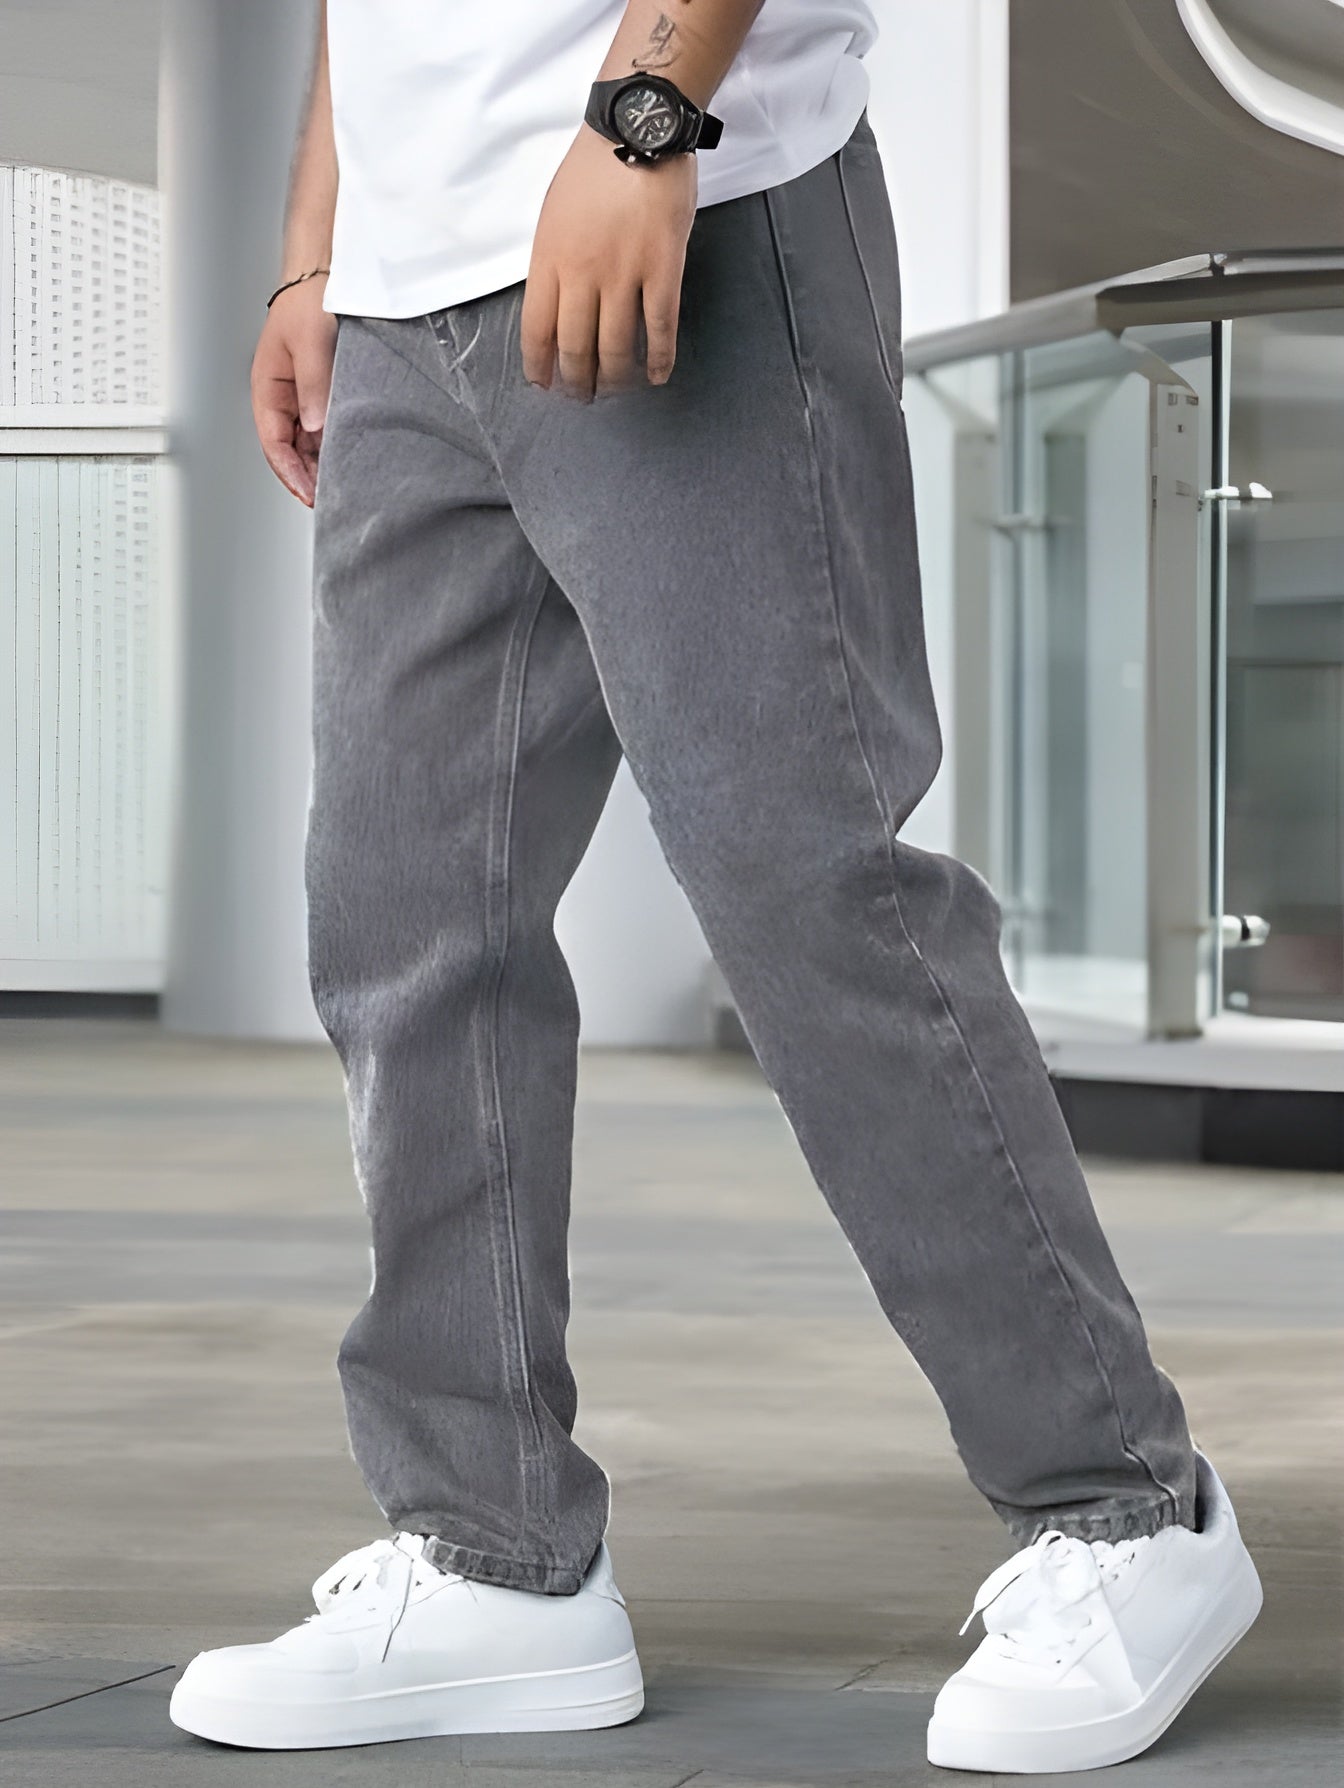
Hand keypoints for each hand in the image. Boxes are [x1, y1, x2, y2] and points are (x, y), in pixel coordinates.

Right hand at [251, 278, 336, 505]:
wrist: (328, 277)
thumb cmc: (310, 300)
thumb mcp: (311, 343)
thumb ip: (313, 385)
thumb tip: (315, 426)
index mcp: (268, 387)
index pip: (273, 441)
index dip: (289, 471)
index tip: (309, 493)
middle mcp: (283, 398)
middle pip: (290, 450)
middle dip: (306, 477)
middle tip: (330, 499)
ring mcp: (302, 398)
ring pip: (307, 444)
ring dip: (320, 465)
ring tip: (340, 486)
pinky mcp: (322, 395)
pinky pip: (323, 430)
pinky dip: (332, 448)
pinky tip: (347, 460)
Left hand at [521, 127, 696, 400]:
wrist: (638, 130)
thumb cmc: (596, 169)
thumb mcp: (554, 214)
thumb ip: (553, 262)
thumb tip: (555, 307)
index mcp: (550, 258)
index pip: (537, 329)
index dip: (540, 366)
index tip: (545, 385)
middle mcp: (583, 273)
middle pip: (576, 347)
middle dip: (578, 382)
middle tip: (583, 398)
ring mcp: (625, 273)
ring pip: (616, 347)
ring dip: (615, 378)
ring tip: (616, 390)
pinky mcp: (663, 270)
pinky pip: (660, 328)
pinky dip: (659, 359)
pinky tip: (657, 374)